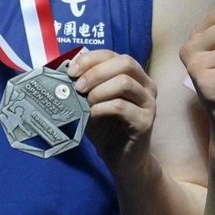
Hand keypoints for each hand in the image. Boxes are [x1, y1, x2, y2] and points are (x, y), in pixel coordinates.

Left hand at [68, 50, 157, 180]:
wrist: (122, 160)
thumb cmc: (106, 128)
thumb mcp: (91, 102)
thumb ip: (84, 86)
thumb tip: (65, 70)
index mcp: (134, 75)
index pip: (113, 54)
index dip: (91, 59)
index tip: (71, 71)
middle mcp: (146, 85)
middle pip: (125, 63)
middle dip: (96, 72)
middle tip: (77, 86)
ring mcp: (149, 103)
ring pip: (125, 82)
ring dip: (99, 90)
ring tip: (85, 102)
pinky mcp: (146, 121)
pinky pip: (121, 106)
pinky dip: (102, 108)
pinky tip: (92, 114)